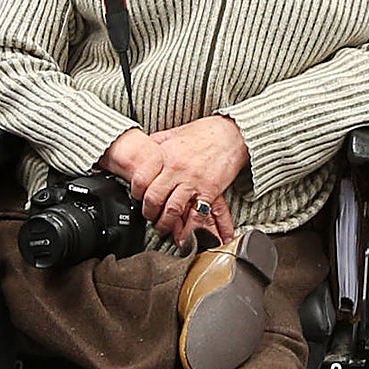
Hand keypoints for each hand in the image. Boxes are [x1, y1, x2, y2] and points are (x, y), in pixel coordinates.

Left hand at [145, 116, 247, 245]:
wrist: (232, 134)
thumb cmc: (204, 132)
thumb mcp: (174, 133)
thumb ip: (157, 143)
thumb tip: (142, 150)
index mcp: (166, 154)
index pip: (141, 179)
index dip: (136, 192)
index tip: (138, 197)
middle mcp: (177, 168)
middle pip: (154, 198)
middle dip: (149, 212)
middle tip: (149, 216)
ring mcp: (193, 181)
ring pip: (171, 210)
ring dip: (164, 223)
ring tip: (163, 227)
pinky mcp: (210, 191)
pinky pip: (196, 215)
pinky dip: (188, 229)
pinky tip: (184, 236)